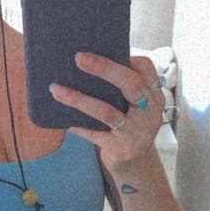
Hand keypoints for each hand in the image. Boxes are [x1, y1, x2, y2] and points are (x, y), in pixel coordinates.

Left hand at [49, 52, 165, 171]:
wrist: (134, 162)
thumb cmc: (127, 123)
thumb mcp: (132, 104)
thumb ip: (120, 86)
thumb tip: (84, 60)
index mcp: (153, 95)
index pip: (147, 68)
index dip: (128, 57)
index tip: (104, 48)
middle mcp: (150, 112)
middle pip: (131, 85)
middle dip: (104, 69)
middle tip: (78, 58)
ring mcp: (137, 132)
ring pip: (107, 112)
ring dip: (79, 100)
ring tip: (56, 89)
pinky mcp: (122, 149)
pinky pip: (97, 135)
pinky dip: (81, 126)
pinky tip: (66, 120)